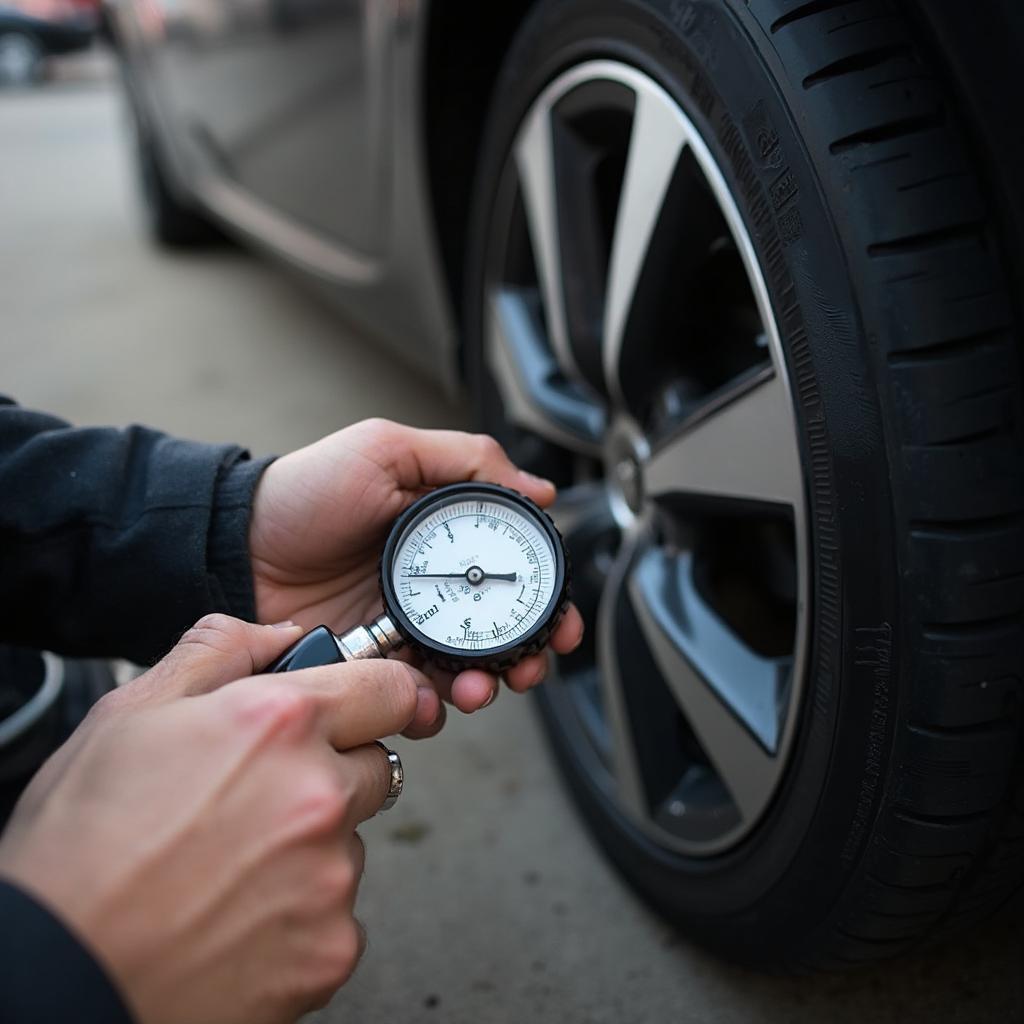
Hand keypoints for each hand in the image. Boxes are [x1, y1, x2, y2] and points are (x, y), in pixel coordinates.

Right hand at [0, 615, 424, 1023]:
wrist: (57, 975)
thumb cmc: (80, 848)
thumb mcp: (131, 714)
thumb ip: (220, 651)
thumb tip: (281, 633)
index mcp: (280, 724)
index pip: (390, 689)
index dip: (379, 694)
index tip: (371, 707)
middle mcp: (319, 795)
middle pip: (374, 765)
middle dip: (332, 771)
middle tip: (257, 798)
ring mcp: (331, 877)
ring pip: (350, 841)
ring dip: (312, 845)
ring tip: (230, 865)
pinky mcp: (331, 948)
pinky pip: (338, 912)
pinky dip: (301, 912)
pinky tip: (237, 914)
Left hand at [249, 419, 583, 732]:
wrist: (233, 546)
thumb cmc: (302, 491)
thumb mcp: (385, 451)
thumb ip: (465, 461)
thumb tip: (539, 489)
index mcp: (444, 535)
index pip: (512, 570)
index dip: (547, 599)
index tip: (562, 622)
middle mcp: (431, 585)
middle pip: (499, 630)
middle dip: (526, 655)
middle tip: (530, 666)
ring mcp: (403, 627)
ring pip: (464, 669)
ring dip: (485, 685)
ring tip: (479, 688)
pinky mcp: (370, 663)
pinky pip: (411, 694)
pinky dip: (429, 705)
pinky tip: (426, 700)